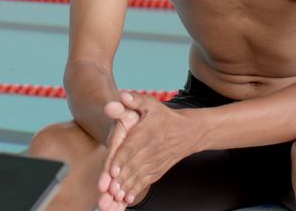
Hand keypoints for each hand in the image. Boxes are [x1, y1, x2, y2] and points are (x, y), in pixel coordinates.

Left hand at [98, 93, 196, 208]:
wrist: (188, 132)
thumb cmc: (164, 117)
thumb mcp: (150, 104)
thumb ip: (134, 100)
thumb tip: (122, 95)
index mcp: (145, 134)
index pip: (131, 148)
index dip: (121, 160)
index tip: (112, 171)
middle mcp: (149, 150)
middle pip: (131, 167)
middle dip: (118, 180)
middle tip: (106, 191)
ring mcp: (154, 163)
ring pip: (137, 178)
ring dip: (124, 189)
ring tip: (112, 198)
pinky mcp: (157, 171)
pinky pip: (145, 182)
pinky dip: (134, 191)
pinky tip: (125, 200)